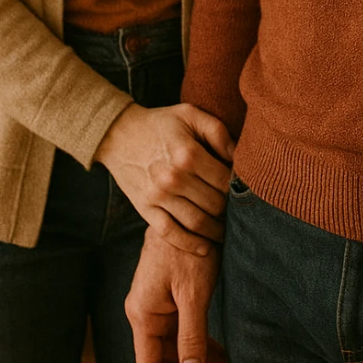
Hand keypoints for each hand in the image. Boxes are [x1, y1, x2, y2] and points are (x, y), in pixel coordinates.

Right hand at [94, 102, 233, 254]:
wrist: (119, 134)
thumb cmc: (160, 123)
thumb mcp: (190, 114)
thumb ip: (217, 131)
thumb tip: (238, 156)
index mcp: (188, 153)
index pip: (225, 181)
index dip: (238, 188)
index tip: (243, 191)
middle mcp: (173, 177)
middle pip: (214, 205)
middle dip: (230, 211)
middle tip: (238, 213)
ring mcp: (158, 196)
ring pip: (197, 223)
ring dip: (216, 232)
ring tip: (226, 232)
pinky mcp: (145, 208)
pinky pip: (171, 233)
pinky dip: (190, 244)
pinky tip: (204, 248)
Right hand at [126, 229, 225, 362]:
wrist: (189, 210)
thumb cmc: (188, 247)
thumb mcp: (193, 293)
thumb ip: (191, 335)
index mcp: (143, 314)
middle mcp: (145, 312)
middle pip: (162, 357)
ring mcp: (156, 303)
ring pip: (173, 344)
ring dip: (196, 360)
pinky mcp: (169, 295)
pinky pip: (180, 328)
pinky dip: (198, 342)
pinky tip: (218, 353)